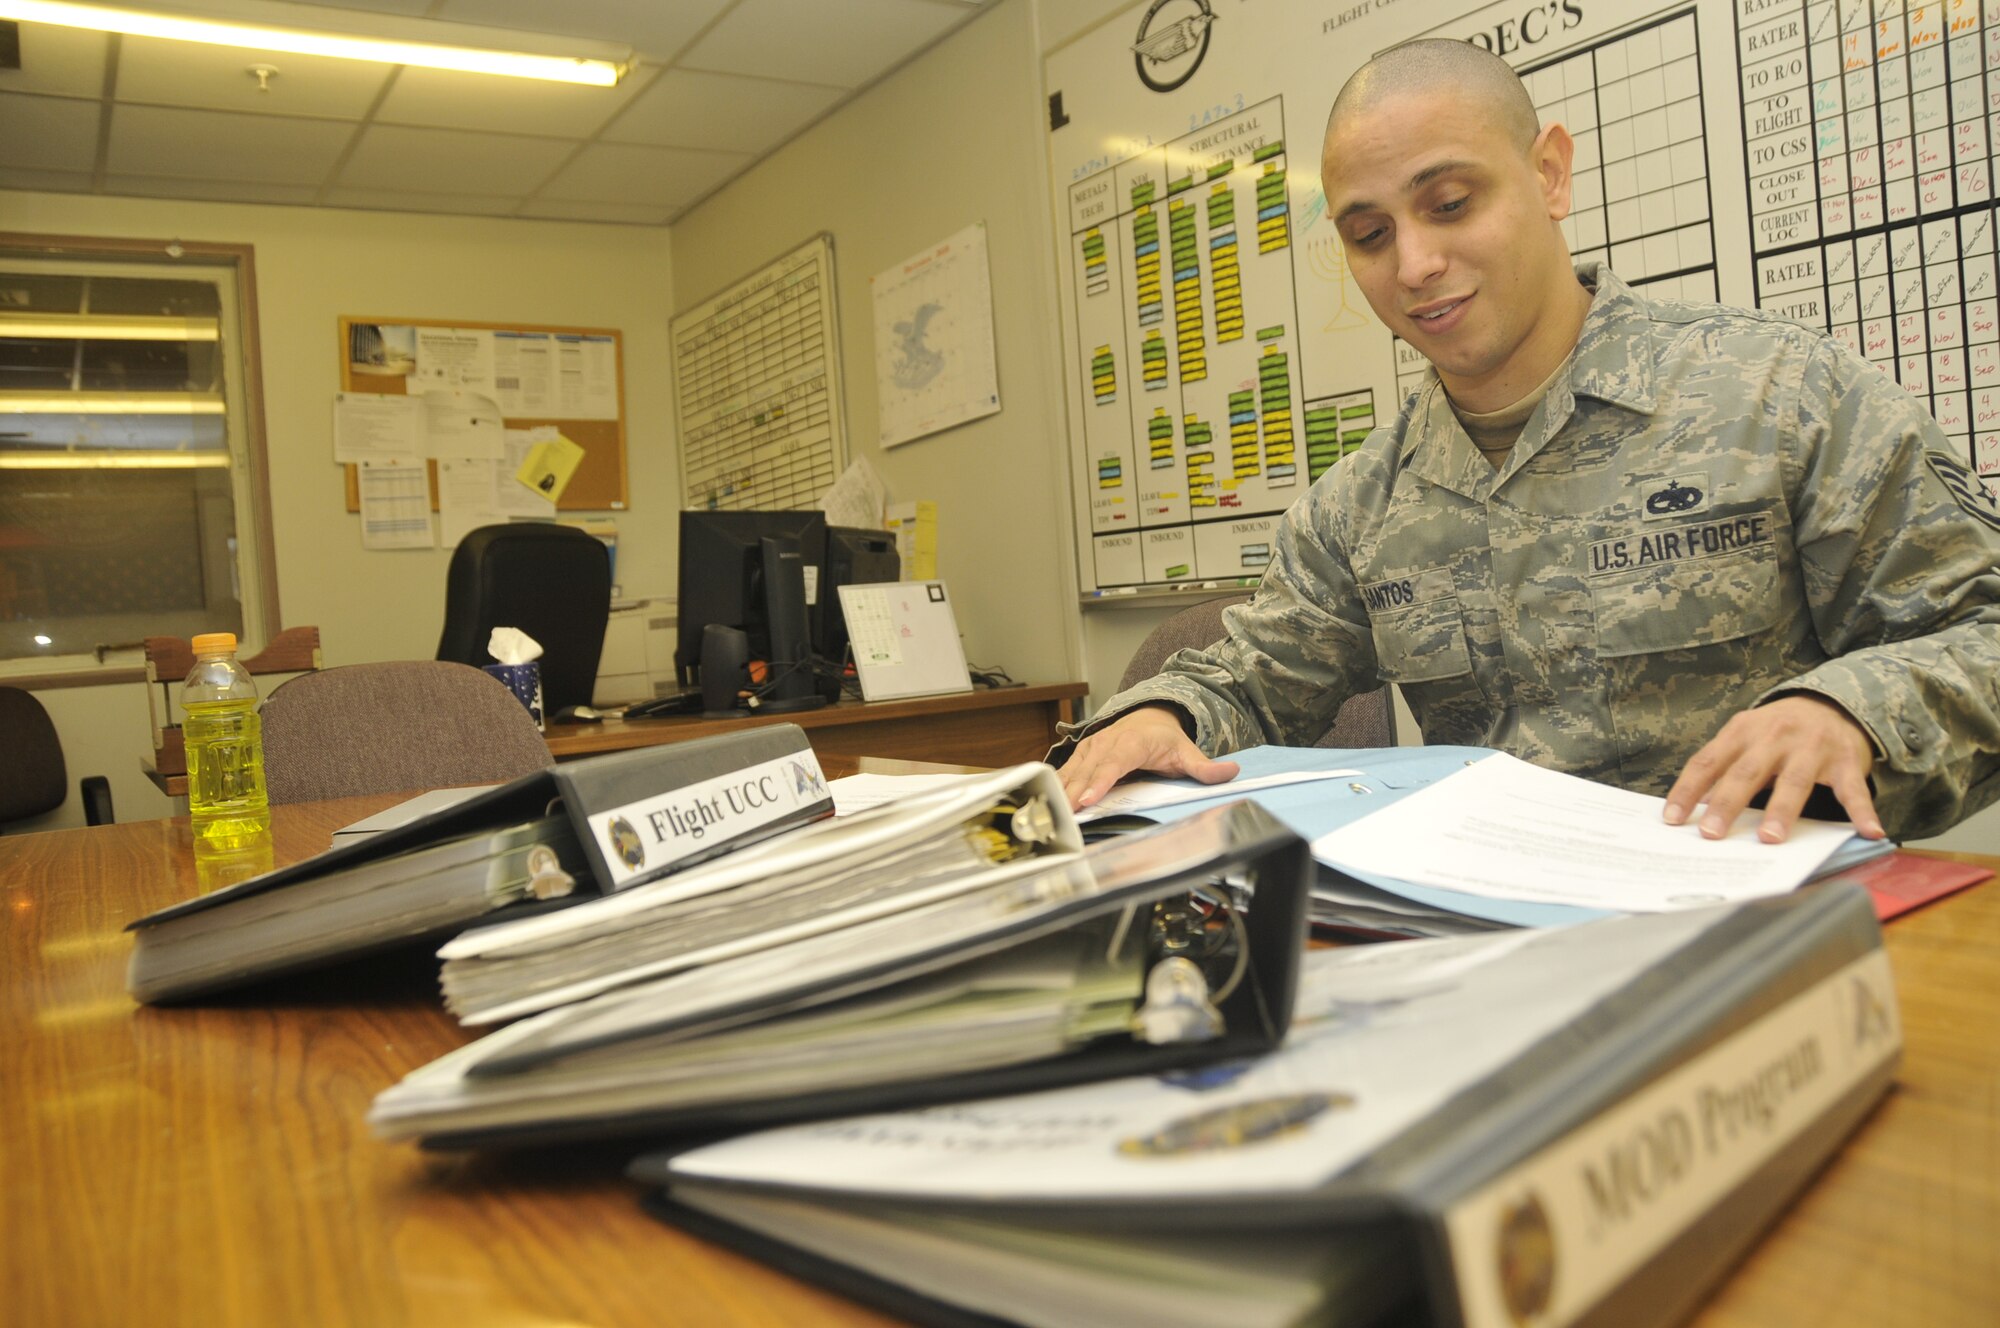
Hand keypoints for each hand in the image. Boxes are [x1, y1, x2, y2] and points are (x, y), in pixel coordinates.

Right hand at [1058, 705, 1240, 810]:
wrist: (1147, 717)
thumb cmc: (1164, 739)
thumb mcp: (1186, 752)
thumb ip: (1205, 767)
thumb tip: (1231, 772)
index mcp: (1131, 744)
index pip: (1113, 765)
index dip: (1099, 783)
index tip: (1087, 800)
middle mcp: (1106, 744)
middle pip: (1087, 772)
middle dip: (1072, 794)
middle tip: (1062, 816)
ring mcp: (1091, 749)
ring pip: (1072, 772)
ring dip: (1059, 792)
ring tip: (1048, 815)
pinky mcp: (1081, 755)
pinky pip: (1066, 772)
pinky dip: (1054, 787)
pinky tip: (1045, 804)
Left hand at [1663, 694, 1883, 842]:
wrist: (1832, 702)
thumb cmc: (1778, 730)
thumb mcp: (1745, 738)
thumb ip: (1723, 767)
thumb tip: (1697, 805)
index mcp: (1742, 731)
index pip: (1708, 762)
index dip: (1688, 790)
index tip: (1673, 820)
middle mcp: (1775, 736)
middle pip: (1747, 772)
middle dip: (1728, 803)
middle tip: (1713, 834)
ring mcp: (1812, 748)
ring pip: (1794, 782)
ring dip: (1782, 811)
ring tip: (1770, 838)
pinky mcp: (1846, 760)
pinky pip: (1854, 789)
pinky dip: (1861, 811)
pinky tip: (1868, 831)